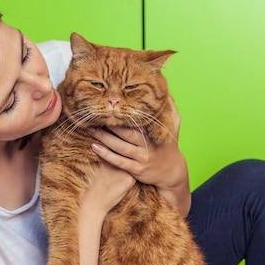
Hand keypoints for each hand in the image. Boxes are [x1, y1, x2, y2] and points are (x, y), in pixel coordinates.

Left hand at [88, 97, 190, 214]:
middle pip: (126, 134)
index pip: (139, 121)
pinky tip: (94, 147)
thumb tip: (165, 92)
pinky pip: (119, 162)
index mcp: (155, 132)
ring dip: (104, 138)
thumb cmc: (169, 145)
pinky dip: (106, 154)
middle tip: (96, 116)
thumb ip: (169, 109)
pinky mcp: (136, 170)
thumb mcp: (174, 126)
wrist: (171, 172)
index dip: (125, 114)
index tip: (112, 106)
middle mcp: (148, 146)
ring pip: (120, 147)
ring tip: (90, 129)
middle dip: (111, 125)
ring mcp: (142, 159)